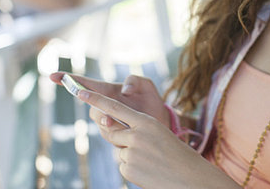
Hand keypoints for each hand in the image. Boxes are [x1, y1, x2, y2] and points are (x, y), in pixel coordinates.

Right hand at [50, 73, 169, 128]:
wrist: (161, 121)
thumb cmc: (151, 100)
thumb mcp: (146, 85)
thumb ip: (135, 81)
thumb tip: (125, 91)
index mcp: (108, 92)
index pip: (85, 85)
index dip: (68, 80)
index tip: (53, 76)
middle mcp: (104, 107)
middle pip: (92, 109)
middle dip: (98, 112)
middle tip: (109, 117)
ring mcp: (108, 122)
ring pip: (101, 125)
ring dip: (109, 125)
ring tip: (122, 124)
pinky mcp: (115, 136)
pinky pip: (111, 137)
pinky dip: (119, 135)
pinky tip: (130, 134)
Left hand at [78, 89, 239, 188]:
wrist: (191, 177)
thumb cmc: (176, 153)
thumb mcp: (158, 133)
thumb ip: (135, 128)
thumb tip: (112, 132)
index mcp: (146, 121)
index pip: (115, 107)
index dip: (95, 99)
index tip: (79, 91)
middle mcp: (136, 135)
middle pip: (112, 132)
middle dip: (121, 137)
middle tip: (144, 146)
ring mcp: (131, 153)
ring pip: (119, 150)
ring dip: (130, 155)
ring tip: (152, 161)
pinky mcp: (128, 169)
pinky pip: (123, 165)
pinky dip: (133, 168)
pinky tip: (149, 171)